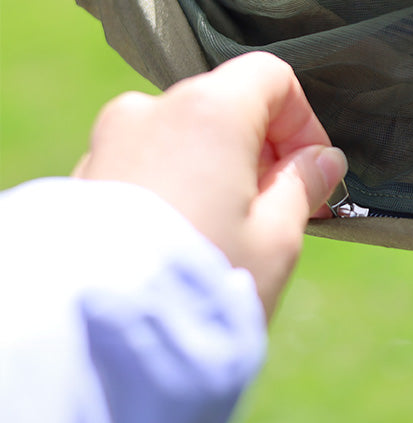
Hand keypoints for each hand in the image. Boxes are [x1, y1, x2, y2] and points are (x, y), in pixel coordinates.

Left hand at [73, 52, 346, 320]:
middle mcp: (152, 111)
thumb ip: (304, 185)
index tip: (312, 171)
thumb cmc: (202, 285)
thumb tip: (321, 160)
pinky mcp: (80, 182)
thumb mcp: (278, 237)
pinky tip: (181, 244)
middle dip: (259, 149)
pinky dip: (170, 188)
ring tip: (226, 232)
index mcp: (209, 111)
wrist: (98, 345)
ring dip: (212, 169)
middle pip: (224, 105)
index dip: (303, 120)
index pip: (271, 77)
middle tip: (278, 210)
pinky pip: (141, 166)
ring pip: (180, 136)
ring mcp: (108, 144)